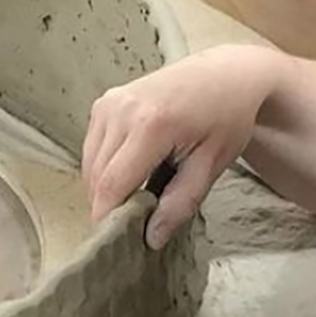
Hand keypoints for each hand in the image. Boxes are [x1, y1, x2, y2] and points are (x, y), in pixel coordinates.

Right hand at [84, 45, 283, 248]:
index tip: (115, 242)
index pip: (111, 185)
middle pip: (95, 176)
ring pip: (89, 163)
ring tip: (135, 195)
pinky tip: (130, 170)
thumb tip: (151, 239)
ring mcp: (109, 102)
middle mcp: (121, 110)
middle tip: (133, 223)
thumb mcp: (211, 165)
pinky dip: (103, 166)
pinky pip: (92, 147)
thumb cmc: (225, 119)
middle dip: (107, 205)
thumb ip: (180, 204)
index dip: (107, 218)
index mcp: (150, 125)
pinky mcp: (104, 101)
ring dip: (104, 187)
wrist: (225, 74)